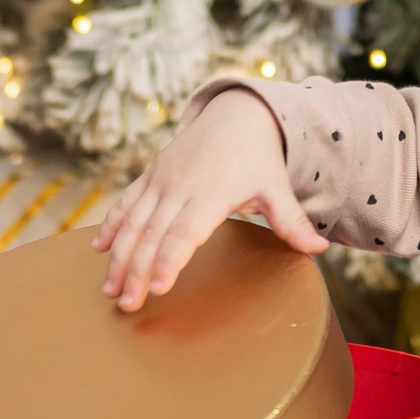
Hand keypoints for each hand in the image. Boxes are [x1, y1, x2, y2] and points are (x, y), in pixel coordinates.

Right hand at [95, 89, 325, 311]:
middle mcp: (180, 187)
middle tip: (127, 305)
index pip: (185, 233)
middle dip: (136, 270)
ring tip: (108, 289)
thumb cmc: (258, 157)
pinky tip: (97, 249)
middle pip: (153, 233)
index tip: (157, 287)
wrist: (236, 113)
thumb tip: (322, 248)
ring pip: (133, 220)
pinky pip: (126, 201)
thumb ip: (292, 221)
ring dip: (118, 255)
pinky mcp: (151, 174)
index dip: (170, 260)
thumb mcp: (276, 186)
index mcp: (211, 194)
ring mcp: (162, 179)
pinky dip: (112, 224)